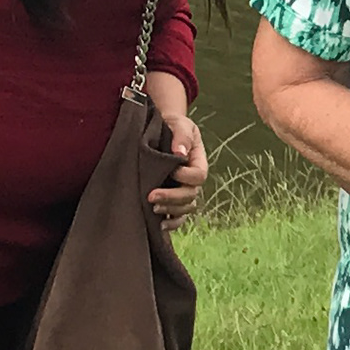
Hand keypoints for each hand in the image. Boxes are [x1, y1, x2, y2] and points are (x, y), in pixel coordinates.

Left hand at [146, 102, 208, 220]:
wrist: (161, 130)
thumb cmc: (172, 126)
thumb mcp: (179, 124)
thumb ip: (181, 135)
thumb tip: (179, 153)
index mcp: (198, 162)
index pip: (199, 176)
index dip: (186, 176)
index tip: (171, 171)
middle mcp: (193, 180)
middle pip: (190, 195)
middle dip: (172, 198)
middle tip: (151, 196)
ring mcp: (183, 190)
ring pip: (185, 208)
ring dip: (170, 210)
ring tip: (152, 208)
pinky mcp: (172, 199)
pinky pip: (178, 217)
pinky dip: (171, 223)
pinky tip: (159, 225)